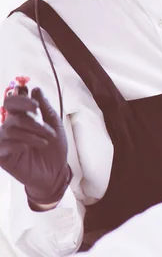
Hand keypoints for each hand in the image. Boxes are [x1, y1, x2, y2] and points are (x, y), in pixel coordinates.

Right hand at [0, 88, 71, 206]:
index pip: (13, 101)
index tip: (35, 103)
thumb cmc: (55, 149)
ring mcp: (5, 141)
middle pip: (11, 112)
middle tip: (44, 123)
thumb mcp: (55, 126)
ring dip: (31, 132)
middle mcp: (11, 127)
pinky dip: (19, 143)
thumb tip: (35, 89)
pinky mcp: (2, 156)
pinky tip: (31, 147)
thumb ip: (45, 108)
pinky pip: (2, 144)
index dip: (20, 98)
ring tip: (45, 141)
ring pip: (10, 127)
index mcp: (23, 118)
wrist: (56, 172)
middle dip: (29, 115)